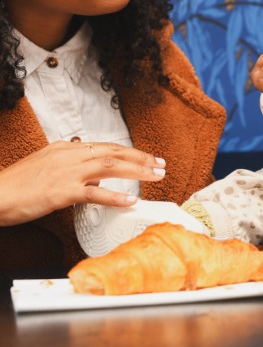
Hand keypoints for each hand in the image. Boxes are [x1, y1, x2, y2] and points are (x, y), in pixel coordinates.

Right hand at [0, 141, 165, 225]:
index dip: (129, 152)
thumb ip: (73, 171)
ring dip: (136, 170)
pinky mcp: (62, 191)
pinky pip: (95, 192)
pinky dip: (115, 196)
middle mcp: (68, 155)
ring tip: (156, 175)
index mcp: (65, 148)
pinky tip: (131, 200)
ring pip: (109, 166)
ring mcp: (66, 172)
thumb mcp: (48, 169)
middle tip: (160, 164)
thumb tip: (97, 180)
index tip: (146, 157)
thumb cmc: (16, 186)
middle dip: (140, 157)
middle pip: (113, 151)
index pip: (104, 146)